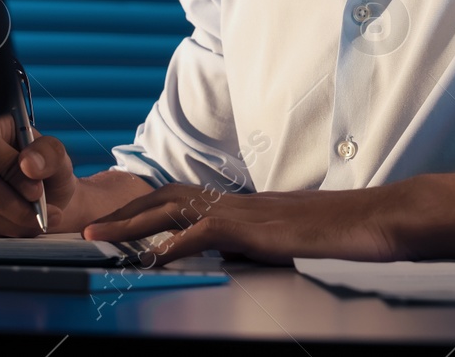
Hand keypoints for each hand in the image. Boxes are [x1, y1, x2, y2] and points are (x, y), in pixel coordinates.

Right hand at [0, 115, 76, 234]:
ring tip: (35, 223)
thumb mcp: (55, 155)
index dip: (9, 171)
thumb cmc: (43, 168)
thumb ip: (48, 154)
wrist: (34, 193)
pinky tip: (15, 226)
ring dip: (10, 223)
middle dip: (14, 206)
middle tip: (42, 215)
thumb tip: (30, 165)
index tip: (36, 191)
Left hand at [81, 182, 408, 265]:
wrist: (367, 221)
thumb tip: (226, 251)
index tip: (114, 220)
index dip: (143, 207)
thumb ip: (248, 240)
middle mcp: (232, 199)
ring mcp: (240, 210)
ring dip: (131, 223)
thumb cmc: (331, 232)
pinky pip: (203, 233)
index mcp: (236, 202)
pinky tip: (153, 258)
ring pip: (171, 209)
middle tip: (88, 230)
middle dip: (123, 213)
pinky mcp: (251, 228)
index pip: (178, 198)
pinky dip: (174, 244)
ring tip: (99, 240)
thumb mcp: (278, 239)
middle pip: (163, 198)